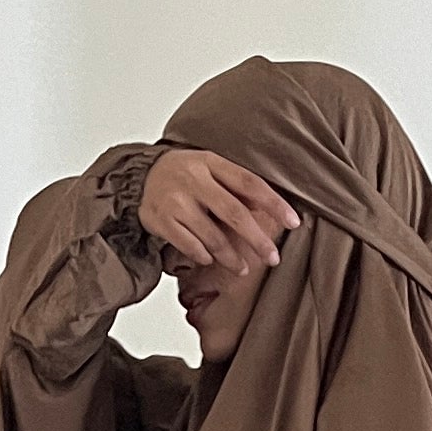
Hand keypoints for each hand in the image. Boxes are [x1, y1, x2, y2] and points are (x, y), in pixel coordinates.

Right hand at [141, 148, 298, 274]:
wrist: (138, 176)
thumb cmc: (183, 175)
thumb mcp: (209, 167)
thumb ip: (235, 185)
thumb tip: (268, 210)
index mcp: (210, 162)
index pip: (250, 183)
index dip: (274, 203)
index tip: (293, 221)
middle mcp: (193, 180)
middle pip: (234, 213)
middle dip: (257, 239)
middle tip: (273, 257)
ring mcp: (176, 201)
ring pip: (212, 236)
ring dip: (230, 257)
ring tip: (242, 268)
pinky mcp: (160, 220)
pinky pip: (190, 246)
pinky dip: (203, 256)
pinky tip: (209, 260)